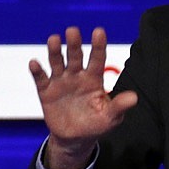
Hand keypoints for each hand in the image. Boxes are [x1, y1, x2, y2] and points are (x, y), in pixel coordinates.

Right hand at [29, 27, 136, 168]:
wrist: (76, 138)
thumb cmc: (97, 124)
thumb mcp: (111, 117)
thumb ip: (120, 106)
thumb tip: (134, 98)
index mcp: (94, 79)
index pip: (97, 59)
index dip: (98, 46)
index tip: (99, 31)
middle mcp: (77, 76)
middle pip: (76, 56)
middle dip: (74, 44)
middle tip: (73, 30)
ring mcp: (61, 82)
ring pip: (57, 63)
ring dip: (55, 51)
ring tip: (53, 39)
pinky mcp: (46, 92)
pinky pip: (41, 79)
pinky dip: (37, 71)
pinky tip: (34, 63)